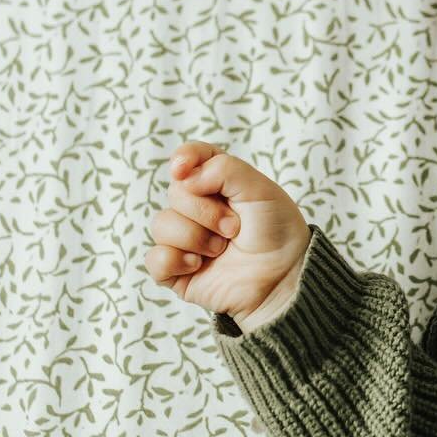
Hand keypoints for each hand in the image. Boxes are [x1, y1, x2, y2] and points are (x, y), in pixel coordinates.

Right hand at [145, 140, 310, 322]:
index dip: (183, 159)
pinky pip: (154, 258)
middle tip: (234, 228)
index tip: (182, 169)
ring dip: (196, 238)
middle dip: (205, 212)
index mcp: (217, 183)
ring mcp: (184, 239)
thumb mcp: (260, 189)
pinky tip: (199, 266)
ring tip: (222, 249)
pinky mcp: (175, 270)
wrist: (283, 278)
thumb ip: (224, 169)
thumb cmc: (276, 233)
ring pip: (161, 224)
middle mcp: (196, 208)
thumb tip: (183, 177)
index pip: (189, 158)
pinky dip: (175, 260)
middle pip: (175, 193)